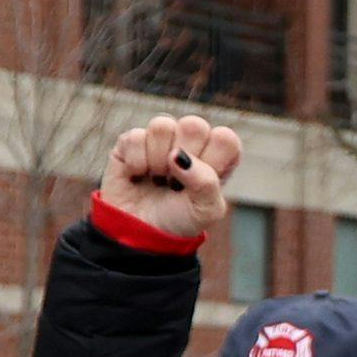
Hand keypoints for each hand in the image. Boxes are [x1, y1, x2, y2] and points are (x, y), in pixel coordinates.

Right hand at [98, 116, 241, 244]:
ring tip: (159, 179)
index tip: (201, 183)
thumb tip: (179, 156)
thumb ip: (206, 183)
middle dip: (184, 158)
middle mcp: (191, 141)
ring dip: (158, 160)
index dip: (212, 161)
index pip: (225, 137)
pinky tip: (139, 175)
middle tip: (177, 182)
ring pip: (162, 125)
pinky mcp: (131, 140)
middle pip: (194, 124)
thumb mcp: (206, 210)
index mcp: (218, 155)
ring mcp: (161, 138)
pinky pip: (135, 137)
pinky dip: (136, 163)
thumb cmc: (180, 220)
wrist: (140, 232)